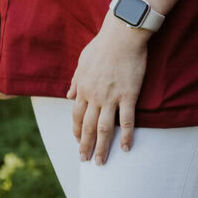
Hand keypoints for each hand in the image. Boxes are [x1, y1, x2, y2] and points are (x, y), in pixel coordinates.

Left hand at [68, 19, 149, 164]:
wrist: (122, 35)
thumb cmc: (102, 45)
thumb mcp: (82, 61)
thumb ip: (75, 80)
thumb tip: (68, 95)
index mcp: (83, 89)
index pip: (77, 116)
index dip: (77, 131)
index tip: (79, 142)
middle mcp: (95, 97)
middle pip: (88, 127)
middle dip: (86, 146)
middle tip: (85, 161)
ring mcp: (112, 97)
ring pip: (105, 128)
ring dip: (102, 147)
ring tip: (101, 162)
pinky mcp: (129, 95)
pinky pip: (127, 120)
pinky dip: (127, 136)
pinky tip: (126, 148)